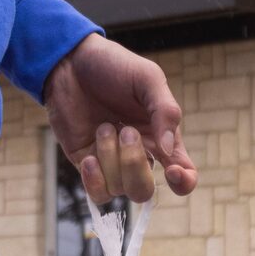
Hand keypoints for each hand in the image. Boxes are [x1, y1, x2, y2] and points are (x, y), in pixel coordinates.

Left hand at [45, 33, 197, 204]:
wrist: (71, 62)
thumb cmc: (114, 66)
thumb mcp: (148, 79)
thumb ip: (165, 111)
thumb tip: (169, 152)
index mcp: (162, 137)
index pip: (183, 173)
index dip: (183, 182)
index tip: (171, 170)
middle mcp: (139, 154)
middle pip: (144, 190)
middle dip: (134, 165)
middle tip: (125, 131)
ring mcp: (111, 162)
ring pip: (119, 189)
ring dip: (110, 157)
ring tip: (104, 126)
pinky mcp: (87, 163)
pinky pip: (97, 193)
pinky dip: (94, 179)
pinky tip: (89, 155)